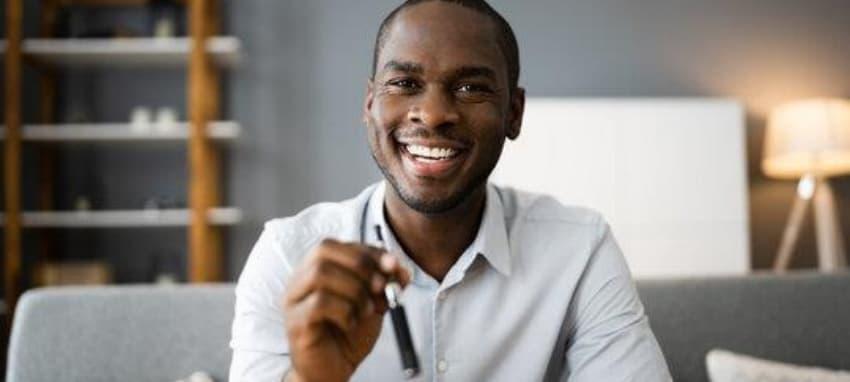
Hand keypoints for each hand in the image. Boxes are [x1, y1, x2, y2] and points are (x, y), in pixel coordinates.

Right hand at [282, 238, 410, 381]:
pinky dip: (344, 311)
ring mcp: (294, 301)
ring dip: (353, 290)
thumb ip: (383, 282)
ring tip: (365, 310)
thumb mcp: (372, 301)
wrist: (334, 370)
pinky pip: (318, 304)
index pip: (339, 244)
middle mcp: (300, 280)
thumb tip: (399, 268)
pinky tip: (351, 324)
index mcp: (316, 269)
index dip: (369, 252)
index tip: (394, 267)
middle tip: (380, 287)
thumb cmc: (349, 334)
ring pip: (320, 275)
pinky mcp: (296, 323)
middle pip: (323, 251)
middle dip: (360, 265)